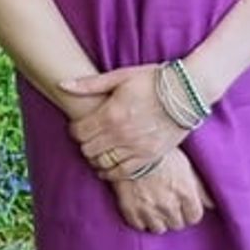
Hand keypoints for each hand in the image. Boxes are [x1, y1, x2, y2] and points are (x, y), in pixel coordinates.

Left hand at [59, 63, 183, 175]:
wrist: (188, 92)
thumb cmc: (153, 80)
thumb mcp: (121, 76)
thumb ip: (90, 84)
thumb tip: (62, 84)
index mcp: (111, 113)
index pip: (79, 132)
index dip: (74, 130)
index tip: (79, 126)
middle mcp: (121, 134)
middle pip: (88, 150)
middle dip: (84, 144)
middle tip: (89, 137)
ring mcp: (136, 148)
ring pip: (103, 163)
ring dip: (96, 158)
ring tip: (99, 150)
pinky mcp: (150, 157)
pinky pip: (123, 173)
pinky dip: (111, 172)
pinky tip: (108, 166)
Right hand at [111, 148, 212, 233]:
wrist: (130, 146)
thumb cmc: (162, 153)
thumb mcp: (186, 165)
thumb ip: (200, 188)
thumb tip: (213, 205)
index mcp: (185, 194)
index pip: (194, 217)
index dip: (189, 211)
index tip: (184, 205)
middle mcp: (169, 205)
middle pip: (177, 224)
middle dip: (174, 215)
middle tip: (167, 202)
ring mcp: (149, 210)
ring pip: (159, 229)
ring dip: (158, 220)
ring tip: (154, 206)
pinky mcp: (130, 211)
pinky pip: (139, 226)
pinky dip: (140, 219)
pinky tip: (141, 207)